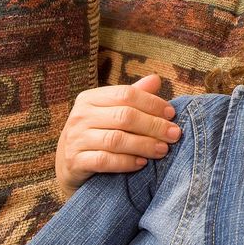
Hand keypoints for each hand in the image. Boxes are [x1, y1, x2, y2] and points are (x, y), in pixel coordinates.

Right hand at [55, 74, 180, 197]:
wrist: (69, 165)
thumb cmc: (98, 133)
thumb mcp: (112, 111)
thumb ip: (133, 96)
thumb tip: (156, 79)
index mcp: (91, 98)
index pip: (126, 94)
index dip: (152, 103)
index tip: (172, 113)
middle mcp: (80, 116)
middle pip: (124, 116)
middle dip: (154, 125)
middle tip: (174, 134)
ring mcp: (75, 139)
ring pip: (116, 139)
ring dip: (144, 145)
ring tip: (163, 150)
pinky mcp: (74, 162)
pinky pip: (104, 161)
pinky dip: (126, 162)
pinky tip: (142, 163)